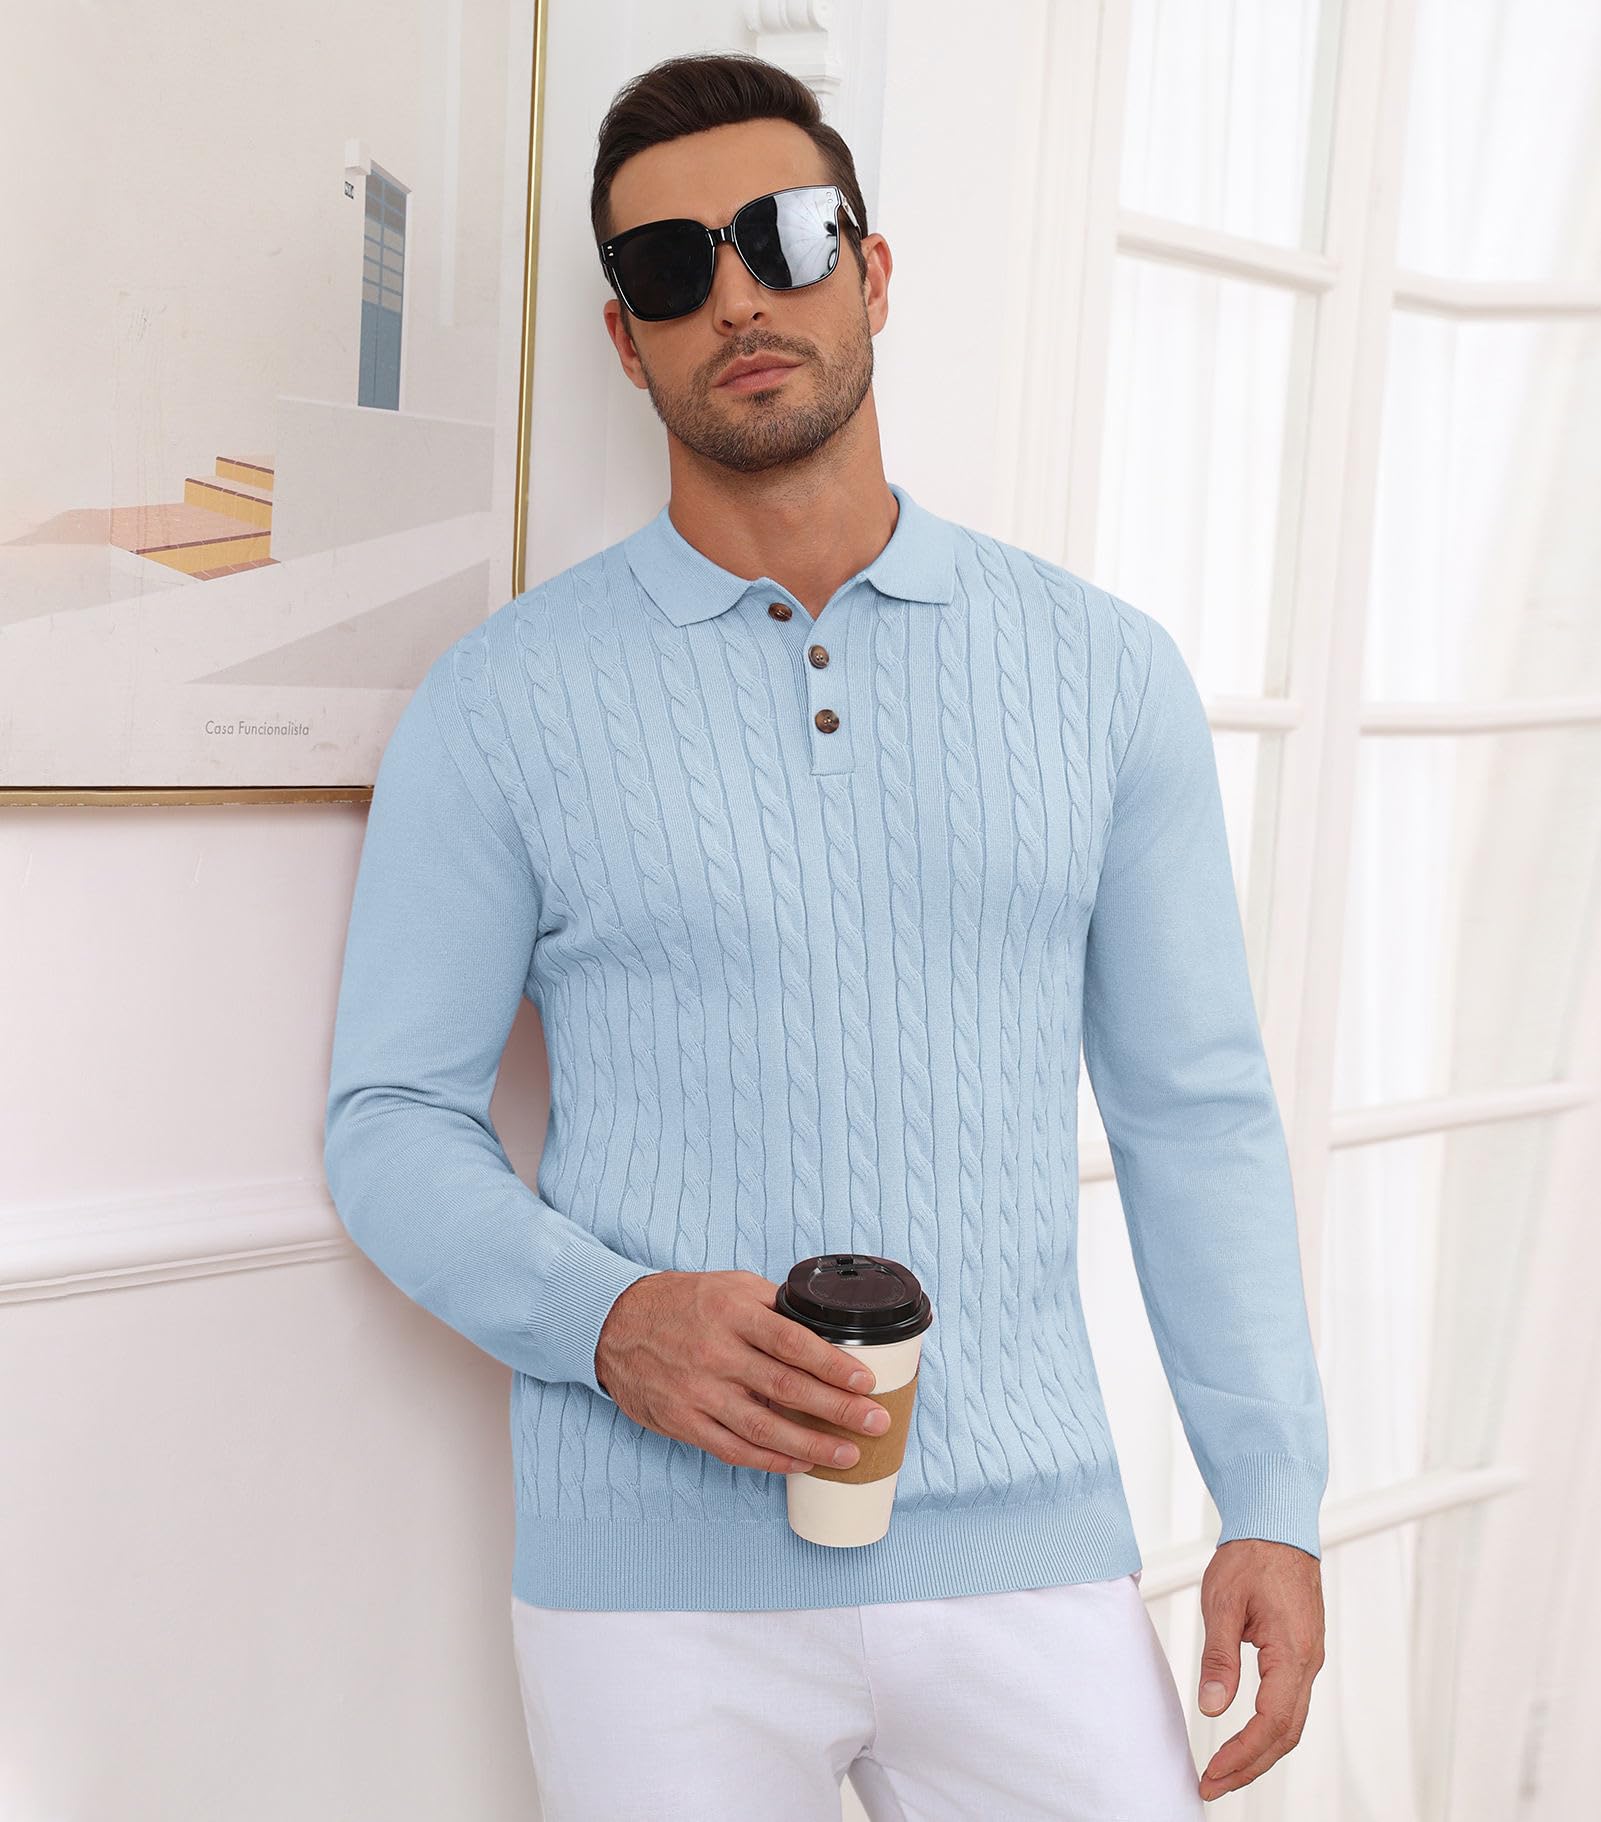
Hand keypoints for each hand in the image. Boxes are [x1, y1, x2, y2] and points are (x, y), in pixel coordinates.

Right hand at [593, 1270, 891, 1474]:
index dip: (833, 1364)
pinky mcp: (683, 1421)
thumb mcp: (729, 1286)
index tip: (867, 1381)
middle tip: (875, 1421)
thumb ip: (774, 1307)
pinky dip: (770, 1461)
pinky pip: (733, 1449)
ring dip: (811, 1445)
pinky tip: (799, 1464)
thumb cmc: (681, 1302)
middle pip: (786, 1388)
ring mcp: (698, 1391)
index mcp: (732, 1313)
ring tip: (848, 1455)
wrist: (615, 1323)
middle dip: (837, 1409)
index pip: (792, 1342)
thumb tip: (826, 1329)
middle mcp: (716, 1353)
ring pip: (763, 1428)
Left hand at [1195, 1538, 1324, 1800]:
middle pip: (1285, 1734)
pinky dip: (1267, 1730)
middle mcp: (1307, 1663)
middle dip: (1249, 1766)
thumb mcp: (1223, 1603)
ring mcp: (1308, 1660)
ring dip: (1259, 1752)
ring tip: (1223, 1771)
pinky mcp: (1300, 1654)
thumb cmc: (1252, 1557)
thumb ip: (1219, 1658)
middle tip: (1212, 1784)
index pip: (1270, 1723)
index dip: (1241, 1754)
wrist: (1277, 1527)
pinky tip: (1245, 1737)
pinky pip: (1289, 1703)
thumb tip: (1213, 1708)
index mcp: (1292, 1653)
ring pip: (1290, 1723)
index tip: (1211, 1773)